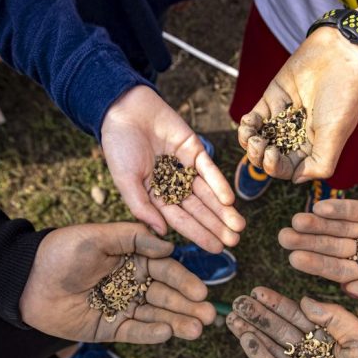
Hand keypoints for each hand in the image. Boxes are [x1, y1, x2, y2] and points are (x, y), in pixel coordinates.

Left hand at [20, 222, 214, 342]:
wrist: (25, 281)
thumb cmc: (61, 252)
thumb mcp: (97, 236)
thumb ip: (133, 239)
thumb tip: (168, 246)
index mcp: (133, 259)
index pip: (165, 270)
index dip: (184, 281)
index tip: (201, 290)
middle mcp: (132, 283)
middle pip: (166, 296)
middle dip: (188, 306)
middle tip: (209, 316)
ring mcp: (121, 306)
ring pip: (155, 315)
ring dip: (177, 322)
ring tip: (198, 329)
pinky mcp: (108, 328)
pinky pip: (134, 331)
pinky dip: (151, 333)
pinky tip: (168, 333)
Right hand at [101, 86, 245, 252]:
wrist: (124, 109)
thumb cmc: (118, 146)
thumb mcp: (125, 180)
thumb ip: (142, 207)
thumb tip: (162, 232)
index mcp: (155, 196)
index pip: (180, 220)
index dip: (198, 234)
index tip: (216, 248)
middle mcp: (172, 185)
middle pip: (198, 210)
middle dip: (216, 226)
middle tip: (235, 242)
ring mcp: (185, 168)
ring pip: (208, 193)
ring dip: (223, 209)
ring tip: (239, 226)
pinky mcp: (194, 150)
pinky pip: (209, 170)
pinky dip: (219, 184)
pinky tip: (229, 199)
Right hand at [227, 287, 357, 357]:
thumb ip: (333, 317)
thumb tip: (304, 300)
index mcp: (332, 338)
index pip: (299, 316)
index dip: (278, 304)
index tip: (257, 291)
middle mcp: (315, 355)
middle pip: (281, 332)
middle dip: (259, 317)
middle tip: (237, 302)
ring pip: (274, 350)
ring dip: (253, 334)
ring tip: (232, 318)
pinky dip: (260, 356)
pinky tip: (246, 339)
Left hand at [237, 28, 357, 182]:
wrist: (342, 55)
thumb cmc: (343, 97)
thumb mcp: (335, 137)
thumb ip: (320, 164)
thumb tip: (296, 180)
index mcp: (314, 148)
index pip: (287, 168)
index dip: (274, 167)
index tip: (272, 156)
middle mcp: (298, 135)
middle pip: (270, 156)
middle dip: (258, 156)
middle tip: (258, 145)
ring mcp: (284, 117)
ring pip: (259, 139)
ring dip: (249, 142)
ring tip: (251, 135)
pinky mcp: (273, 99)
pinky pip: (255, 118)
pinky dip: (247, 124)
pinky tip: (248, 122)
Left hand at [278, 192, 357, 309]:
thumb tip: (348, 293)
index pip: (340, 271)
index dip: (317, 264)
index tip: (294, 259)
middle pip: (334, 248)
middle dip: (309, 243)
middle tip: (283, 238)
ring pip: (340, 227)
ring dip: (318, 224)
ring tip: (295, 221)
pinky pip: (356, 209)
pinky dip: (339, 207)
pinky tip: (319, 206)